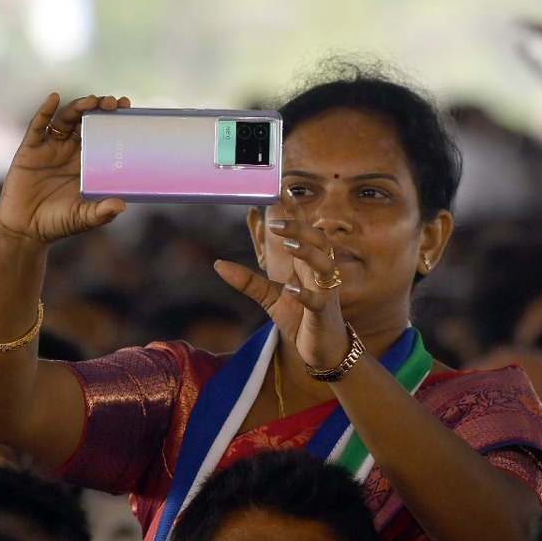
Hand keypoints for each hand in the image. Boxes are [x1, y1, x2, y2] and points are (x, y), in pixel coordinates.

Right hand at [0, 93, 129, 245]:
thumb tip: (121, 205)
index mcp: (87, 164)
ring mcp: (50, 148)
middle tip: (113, 103)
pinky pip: (38, 126)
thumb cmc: (57, 223)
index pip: (104, 135)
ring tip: (92, 101)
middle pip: (87, 122)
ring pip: (66, 119)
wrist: (25, 230)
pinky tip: (54, 98)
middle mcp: (70, 152)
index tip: (127, 108)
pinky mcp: (30, 149)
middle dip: (100, 109)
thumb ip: (100, 212)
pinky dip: (45, 111)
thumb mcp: (83, 218)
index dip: (114, 120)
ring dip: (79, 106)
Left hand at [214, 191, 350, 368]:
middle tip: (275, 223)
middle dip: (300, 228)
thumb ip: (247, 281)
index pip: (303, 232)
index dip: (294, 212)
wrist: (321, 350)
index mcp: (307, 265)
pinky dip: (305, 294)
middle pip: (318, 240)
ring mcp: (324, 292)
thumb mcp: (269, 297)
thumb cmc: (300, 318)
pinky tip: (292, 290)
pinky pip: (317, 300)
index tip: (282, 190)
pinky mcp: (322, 313)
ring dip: (308, 252)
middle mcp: (319, 273)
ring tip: (290, 245)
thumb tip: (217, 264)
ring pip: (324, 264)